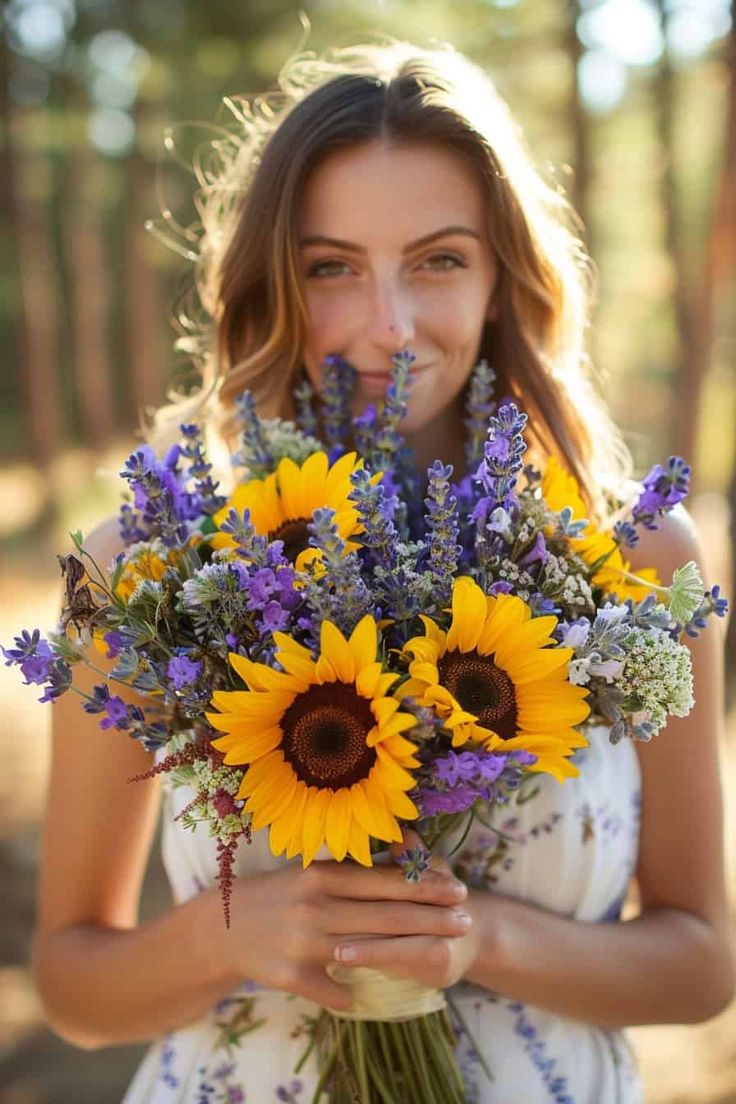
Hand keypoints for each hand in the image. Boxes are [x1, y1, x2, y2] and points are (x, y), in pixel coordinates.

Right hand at [218, 849, 469, 1010]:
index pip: (384, 880)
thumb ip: (353, 871)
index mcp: (323, 876)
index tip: (458, 888)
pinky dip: (357, 993)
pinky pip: (335, 989)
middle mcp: (316, 906)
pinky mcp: (292, 976)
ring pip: (369, 950)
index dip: (425, 885)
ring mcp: (304, 943)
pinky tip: (381, 995)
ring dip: (411, 950)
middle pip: (385, 914)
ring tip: (445, 950)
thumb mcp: (314, 873)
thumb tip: (404, 858)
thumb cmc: (281, 894)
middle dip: (432, 917)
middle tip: (467, 919)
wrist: (223, 926)